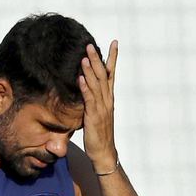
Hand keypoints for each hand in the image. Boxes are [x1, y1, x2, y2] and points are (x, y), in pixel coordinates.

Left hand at [78, 40, 118, 172]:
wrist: (104, 152)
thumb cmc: (100, 134)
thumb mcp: (97, 113)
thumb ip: (93, 99)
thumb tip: (87, 87)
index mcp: (109, 98)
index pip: (111, 74)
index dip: (112, 58)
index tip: (114, 43)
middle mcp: (107, 100)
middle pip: (103, 75)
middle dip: (97, 59)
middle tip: (91, 45)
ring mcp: (102, 108)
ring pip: (97, 85)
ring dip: (90, 70)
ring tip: (85, 56)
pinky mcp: (94, 117)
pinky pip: (89, 100)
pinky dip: (85, 88)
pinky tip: (81, 78)